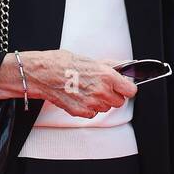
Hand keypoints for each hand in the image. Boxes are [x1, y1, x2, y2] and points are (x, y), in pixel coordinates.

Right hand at [0, 50, 136, 116]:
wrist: (43, 74)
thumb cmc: (62, 64)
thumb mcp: (89, 60)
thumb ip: (109, 66)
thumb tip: (122, 66)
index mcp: (107, 75)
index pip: (130, 90)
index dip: (126, 88)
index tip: (122, 87)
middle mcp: (102, 91)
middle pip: (119, 102)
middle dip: (113, 96)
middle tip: (101, 88)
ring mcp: (92, 103)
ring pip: (106, 108)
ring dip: (100, 102)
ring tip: (87, 91)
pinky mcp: (82, 112)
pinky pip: (93, 113)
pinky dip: (89, 108)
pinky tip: (79, 97)